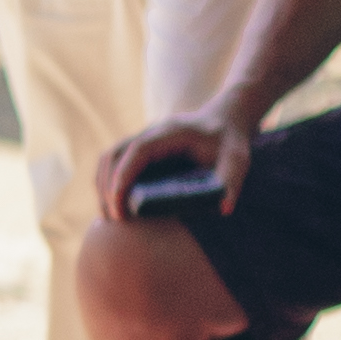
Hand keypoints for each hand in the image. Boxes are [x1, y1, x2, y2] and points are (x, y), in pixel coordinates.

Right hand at [98, 104, 254, 222]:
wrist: (224, 120)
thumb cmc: (229, 141)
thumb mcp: (237, 159)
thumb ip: (232, 181)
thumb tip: (224, 209)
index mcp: (170, 133)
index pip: (137, 151)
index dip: (123, 176)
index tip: (119, 204)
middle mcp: (150, 133)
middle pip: (113, 155)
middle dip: (107, 187)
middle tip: (113, 219)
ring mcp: (142, 139)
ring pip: (108, 158)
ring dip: (103, 186)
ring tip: (110, 216)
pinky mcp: (140, 148)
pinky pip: (115, 162)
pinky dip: (108, 182)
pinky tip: (114, 205)